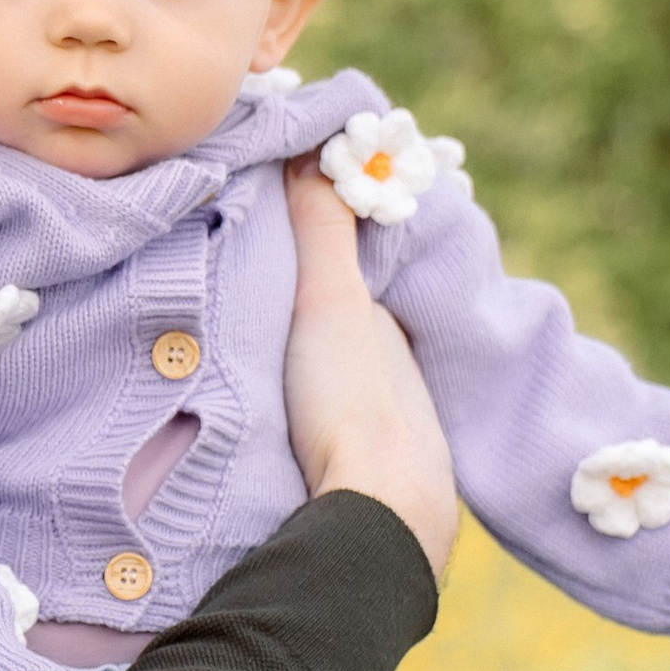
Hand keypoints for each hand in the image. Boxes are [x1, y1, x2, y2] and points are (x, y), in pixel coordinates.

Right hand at [279, 161, 458, 584]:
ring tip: (269, 390)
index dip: (327, 277)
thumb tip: (316, 151)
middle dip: (319, 343)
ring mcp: (393, 450)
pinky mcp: (372, 502)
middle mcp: (403, 389)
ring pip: (350, 409)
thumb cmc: (355, 403)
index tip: (284, 266)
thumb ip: (323, 232)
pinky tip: (290, 456)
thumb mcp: (330, 302)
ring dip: (318, 399)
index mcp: (394, 340)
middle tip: (266, 327)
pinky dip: (318, 445)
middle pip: (354, 355)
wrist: (382, 519)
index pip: (357, 296)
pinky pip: (337, 457)